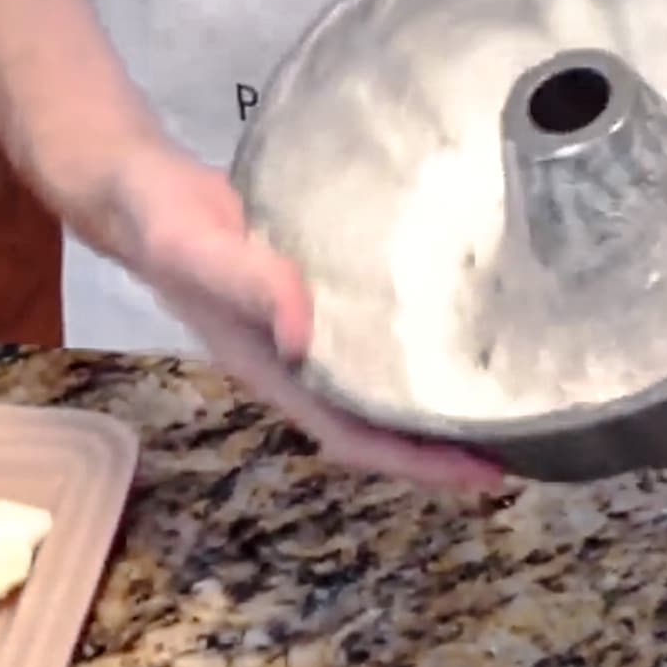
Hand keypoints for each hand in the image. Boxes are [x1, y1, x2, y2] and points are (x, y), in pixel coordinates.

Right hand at [88, 132, 501, 488]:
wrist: (147, 191)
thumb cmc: (165, 223)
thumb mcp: (198, 248)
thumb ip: (248, 283)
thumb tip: (306, 338)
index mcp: (273, 372)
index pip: (353, 435)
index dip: (415, 462)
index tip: (481, 474)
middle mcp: (300, 365)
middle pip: (379, 425)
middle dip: (443, 448)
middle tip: (519, 451)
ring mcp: (312, 337)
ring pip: (381, 388)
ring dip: (436, 405)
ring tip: (504, 404)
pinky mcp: (323, 299)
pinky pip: (379, 339)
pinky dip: (419, 351)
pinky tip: (461, 336)